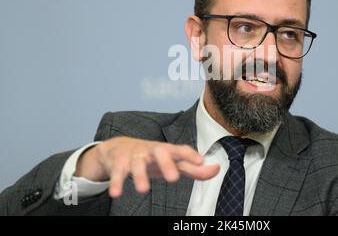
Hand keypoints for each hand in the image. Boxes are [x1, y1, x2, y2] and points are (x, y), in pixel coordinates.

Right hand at [74, 137, 219, 197]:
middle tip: (173, 178)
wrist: (118, 147)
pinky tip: (116, 193)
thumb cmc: (152, 157)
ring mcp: (135, 155)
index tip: (201, 161)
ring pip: (137, 163)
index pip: (180, 149)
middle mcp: (152, 150)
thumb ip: (193, 168)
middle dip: (166, 163)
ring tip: (144, 190)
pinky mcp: (119, 162)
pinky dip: (116, 182)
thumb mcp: (172, 162)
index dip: (191, 155)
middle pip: (160, 152)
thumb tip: (216, 169)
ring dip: (140, 176)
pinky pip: (117, 172)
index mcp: (167, 150)